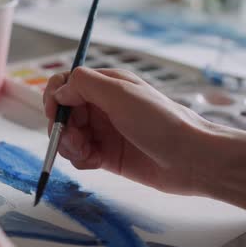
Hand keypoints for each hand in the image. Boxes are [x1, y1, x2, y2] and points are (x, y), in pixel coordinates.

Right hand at [43, 67, 208, 194]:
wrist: (191, 159)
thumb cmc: (161, 122)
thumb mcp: (120, 94)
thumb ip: (84, 85)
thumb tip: (59, 92)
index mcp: (105, 85)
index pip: (65, 84)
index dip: (54, 98)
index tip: (56, 113)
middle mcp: (102, 107)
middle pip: (63, 113)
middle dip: (62, 127)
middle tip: (76, 139)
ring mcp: (104, 132)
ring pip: (68, 137)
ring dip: (69, 145)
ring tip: (88, 153)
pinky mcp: (107, 156)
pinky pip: (80, 156)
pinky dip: (80, 159)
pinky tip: (95, 162)